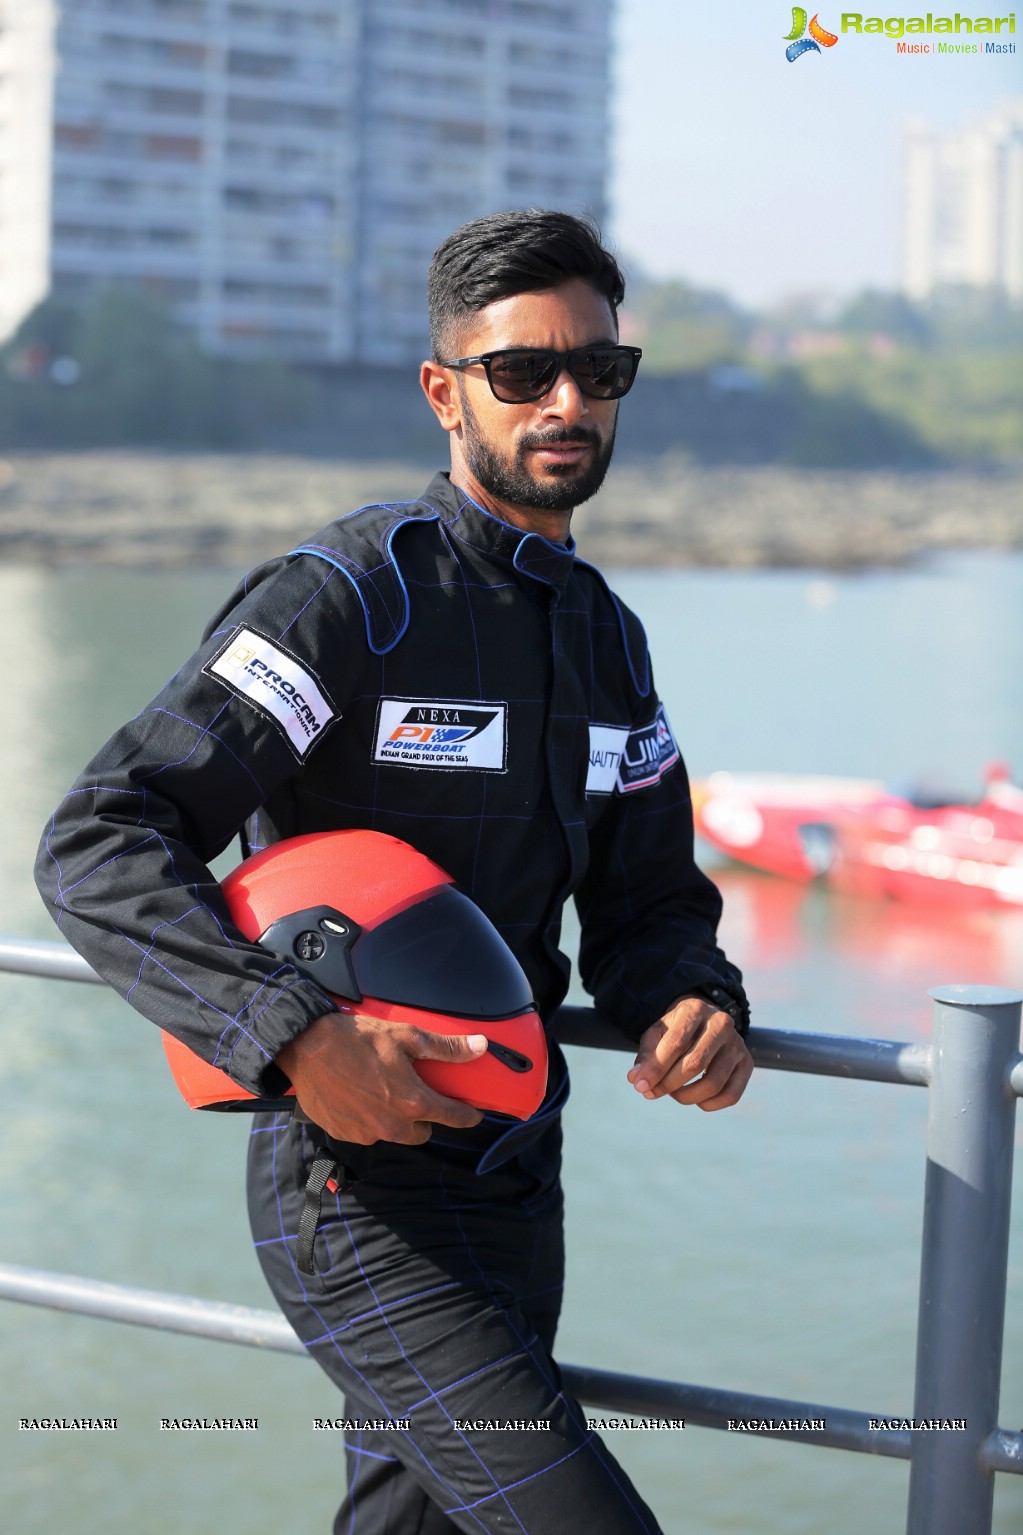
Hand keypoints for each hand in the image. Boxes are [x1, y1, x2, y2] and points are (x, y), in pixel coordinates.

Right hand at [275, 1010, 486, 1144]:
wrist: (306, 1047)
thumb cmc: (357, 1039)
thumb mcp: (406, 1036)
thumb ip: (446, 1048)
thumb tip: (480, 1047)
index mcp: (412, 1102)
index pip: (452, 1118)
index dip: (467, 1116)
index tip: (473, 1115)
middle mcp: (391, 1126)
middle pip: (422, 1132)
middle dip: (424, 1117)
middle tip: (417, 1094)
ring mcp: (366, 1133)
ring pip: (394, 1134)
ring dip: (395, 1120)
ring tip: (384, 1093)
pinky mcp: (344, 1133)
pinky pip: (367, 1132)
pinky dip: (369, 1120)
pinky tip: (360, 1097)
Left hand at [627, 994, 752, 1111]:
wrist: (704, 1022)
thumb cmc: (676, 1030)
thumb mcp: (657, 1035)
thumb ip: (646, 1057)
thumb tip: (636, 1080)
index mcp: (695, 1009)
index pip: (675, 1044)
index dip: (655, 1069)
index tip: (639, 1086)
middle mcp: (721, 1023)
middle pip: (694, 1064)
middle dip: (668, 1084)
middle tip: (652, 1092)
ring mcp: (737, 1044)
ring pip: (713, 1084)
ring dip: (686, 1097)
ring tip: (672, 1093)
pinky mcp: (747, 1063)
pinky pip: (730, 1095)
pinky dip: (709, 1105)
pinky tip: (695, 1099)